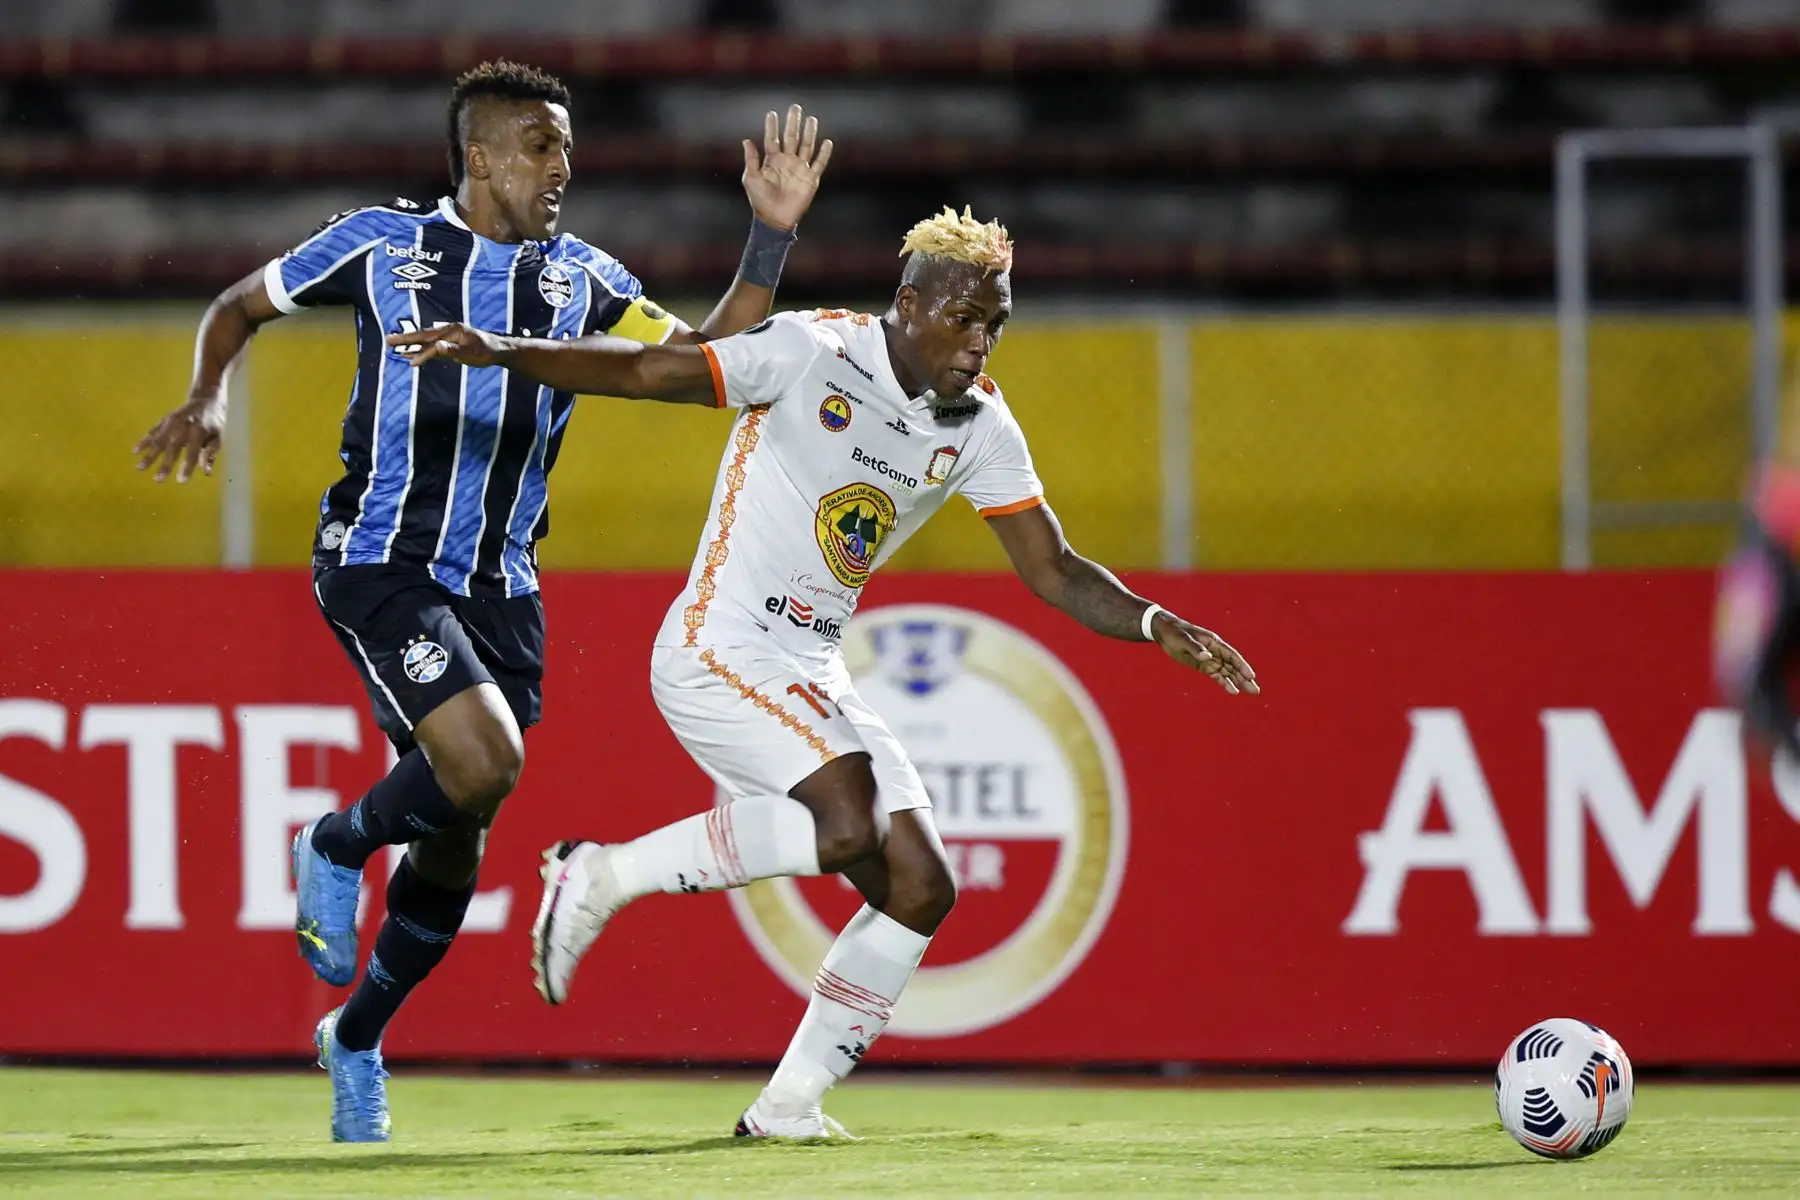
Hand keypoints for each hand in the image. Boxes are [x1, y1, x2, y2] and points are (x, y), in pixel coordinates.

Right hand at [134, 390, 225, 482]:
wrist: (205, 399)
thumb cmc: (213, 423)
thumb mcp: (218, 437)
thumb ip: (210, 453)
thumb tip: (206, 472)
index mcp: (199, 432)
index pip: (193, 453)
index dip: (187, 467)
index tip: (181, 481)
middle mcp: (183, 426)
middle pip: (173, 448)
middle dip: (165, 464)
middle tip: (158, 480)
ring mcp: (171, 422)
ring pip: (158, 440)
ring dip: (148, 455)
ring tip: (139, 468)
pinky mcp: (164, 420)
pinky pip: (152, 431)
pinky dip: (143, 441)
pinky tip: (135, 451)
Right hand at [383, 323, 504, 367]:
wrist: (499, 350)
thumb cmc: (488, 352)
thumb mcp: (473, 354)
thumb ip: (454, 352)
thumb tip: (438, 347)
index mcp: (453, 330)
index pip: (433, 343)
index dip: (422, 353)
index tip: (411, 362)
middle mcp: (448, 330)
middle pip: (423, 335)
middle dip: (405, 338)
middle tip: (387, 339)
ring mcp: (448, 336)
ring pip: (425, 339)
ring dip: (410, 343)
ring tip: (393, 345)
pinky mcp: (449, 343)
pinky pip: (430, 345)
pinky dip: (420, 349)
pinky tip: (411, 354)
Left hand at [742, 104, 832, 232]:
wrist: (774, 219)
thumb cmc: (760, 200)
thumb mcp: (751, 179)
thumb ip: (750, 160)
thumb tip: (746, 140)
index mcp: (772, 160)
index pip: (773, 139)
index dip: (772, 127)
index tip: (771, 114)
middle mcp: (787, 161)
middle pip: (792, 137)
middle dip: (793, 123)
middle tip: (795, 107)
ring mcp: (799, 169)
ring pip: (806, 146)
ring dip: (809, 133)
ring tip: (811, 119)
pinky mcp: (810, 179)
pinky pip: (819, 164)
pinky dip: (824, 154)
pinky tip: (827, 142)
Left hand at [1152, 612, 1259, 695]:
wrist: (1165, 631)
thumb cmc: (1175, 633)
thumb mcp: (1183, 640)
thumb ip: (1195, 648)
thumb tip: (1207, 656)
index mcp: (1213, 642)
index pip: (1232, 655)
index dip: (1242, 666)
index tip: (1251, 676)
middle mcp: (1215, 651)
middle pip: (1233, 666)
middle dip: (1245, 677)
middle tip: (1256, 690)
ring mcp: (1210, 659)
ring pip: (1228, 672)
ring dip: (1238, 681)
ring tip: (1250, 691)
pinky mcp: (1203, 665)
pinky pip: (1217, 675)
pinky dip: (1225, 682)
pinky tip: (1233, 690)